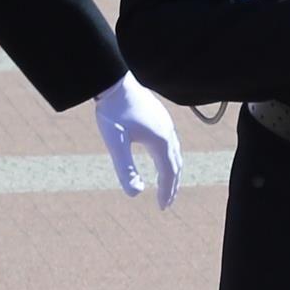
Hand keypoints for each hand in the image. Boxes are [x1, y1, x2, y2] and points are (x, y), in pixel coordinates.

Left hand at [91, 73, 182, 207]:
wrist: (114, 81)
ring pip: (175, 152)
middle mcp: (168, 133)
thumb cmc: (112, 112)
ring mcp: (166, 123)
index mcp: (160, 142)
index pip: (168, 173)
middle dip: (172, 185)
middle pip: (176, 165)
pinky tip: (159, 157)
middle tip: (167, 202)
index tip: (162, 207)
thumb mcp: (116, 144)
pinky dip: (169, 157)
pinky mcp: (160, 116)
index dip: (166, 192)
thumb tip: (135, 194)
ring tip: (166, 183)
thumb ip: (125, 170)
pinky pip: (170, 142)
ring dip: (172, 171)